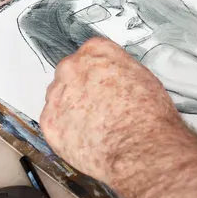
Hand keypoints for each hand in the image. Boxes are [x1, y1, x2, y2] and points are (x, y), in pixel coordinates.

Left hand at [40, 37, 184, 187]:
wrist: (139, 146)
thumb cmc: (147, 115)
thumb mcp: (142, 76)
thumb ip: (119, 71)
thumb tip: (116, 80)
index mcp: (96, 51)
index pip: (89, 53)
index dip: (97, 72)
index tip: (102, 82)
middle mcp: (73, 68)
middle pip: (70, 73)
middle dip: (81, 88)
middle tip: (98, 106)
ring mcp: (58, 94)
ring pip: (58, 97)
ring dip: (70, 108)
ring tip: (93, 125)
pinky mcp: (49, 121)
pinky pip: (52, 122)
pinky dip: (65, 130)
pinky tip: (84, 137)